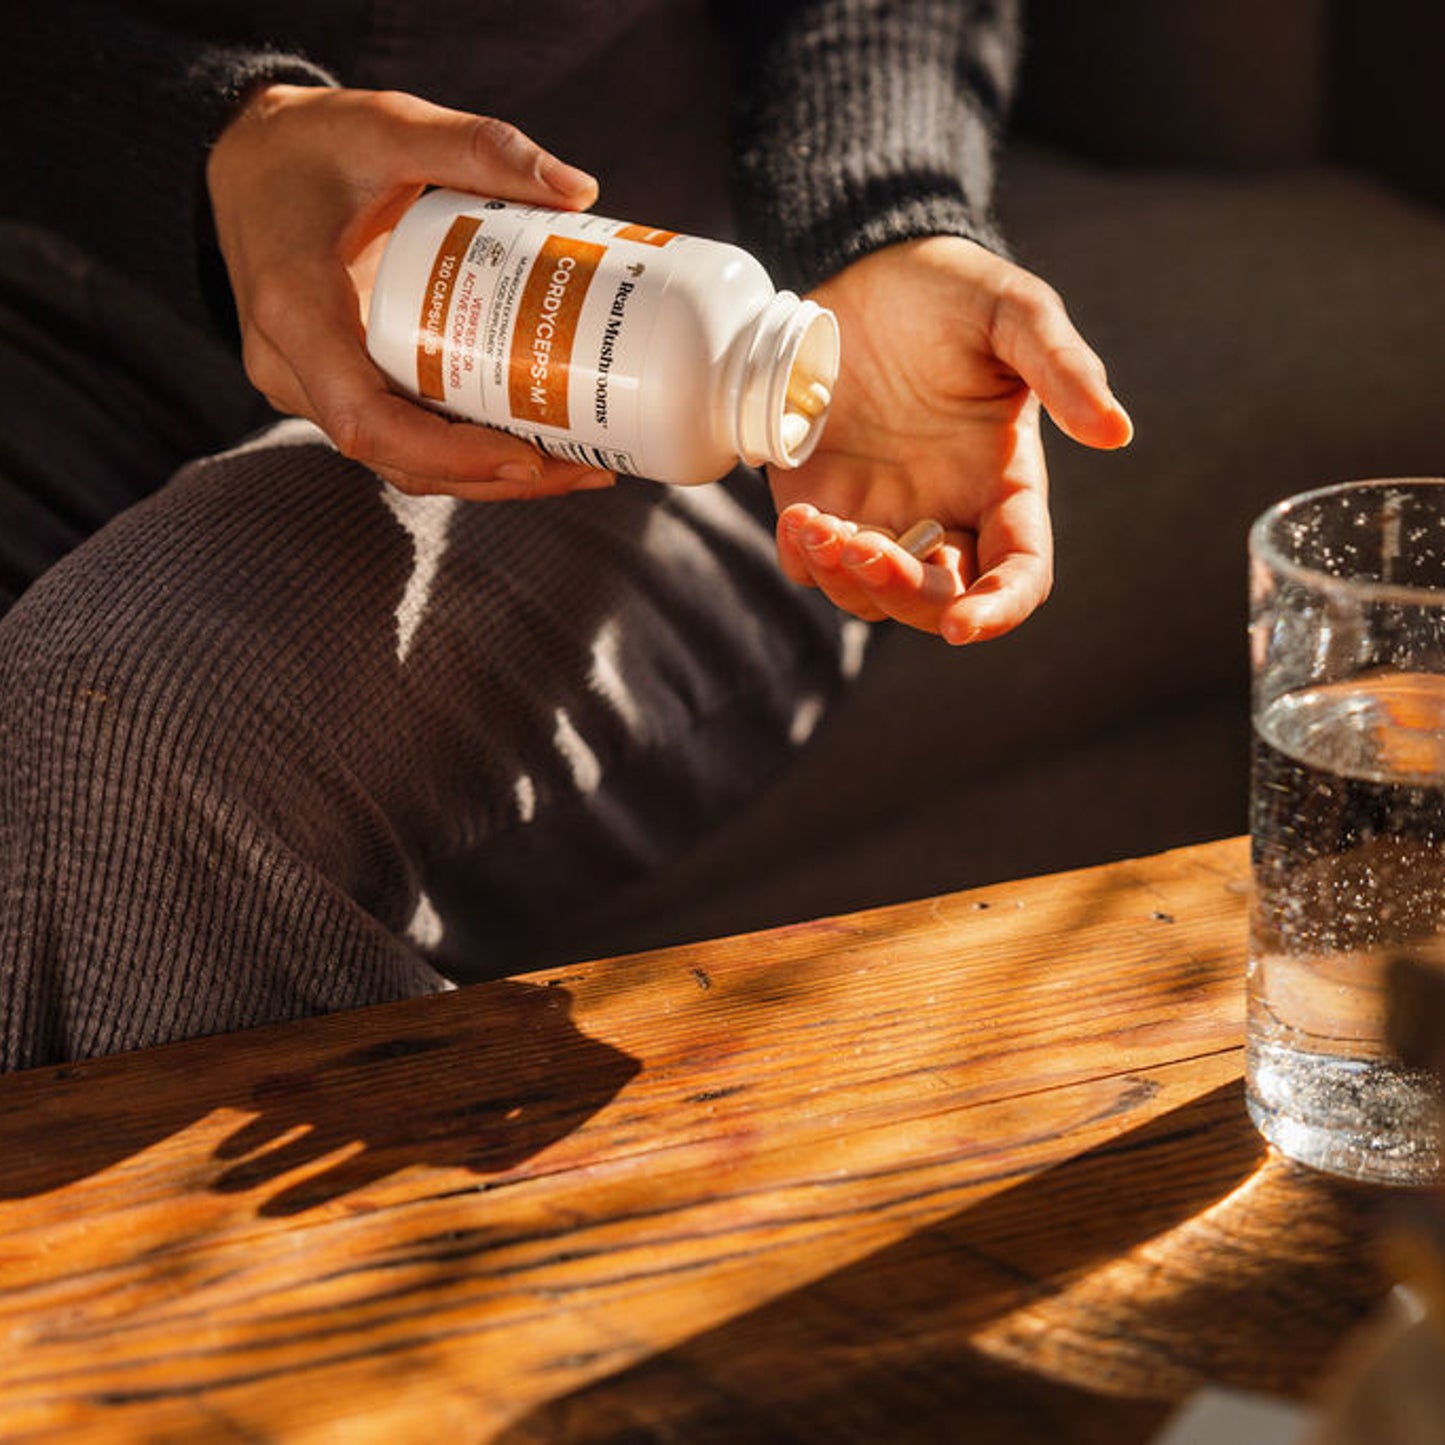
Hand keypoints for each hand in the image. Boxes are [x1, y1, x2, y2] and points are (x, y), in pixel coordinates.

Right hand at [207, 85, 615, 499]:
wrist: (245, 157)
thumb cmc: (311, 142)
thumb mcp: (389, 125)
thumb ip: (477, 145)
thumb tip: (579, 189)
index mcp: (294, 310)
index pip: (366, 420)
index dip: (448, 455)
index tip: (527, 458)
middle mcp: (290, 367)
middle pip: (397, 457)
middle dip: (493, 477)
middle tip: (585, 470)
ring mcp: (308, 387)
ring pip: (401, 460)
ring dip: (487, 477)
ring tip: (577, 467)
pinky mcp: (335, 389)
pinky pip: (400, 437)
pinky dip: (464, 452)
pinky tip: (533, 442)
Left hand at [772, 236, 1132, 643]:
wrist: (868, 269)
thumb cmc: (954, 291)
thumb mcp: (1015, 312)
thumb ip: (1063, 368)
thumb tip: (1115, 432)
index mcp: (1003, 485)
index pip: (1019, 573)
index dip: (999, 609)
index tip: (964, 625)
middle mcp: (946, 514)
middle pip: (936, 602)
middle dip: (903, 594)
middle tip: (865, 547)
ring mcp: (880, 514)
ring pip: (869, 597)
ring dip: (845, 579)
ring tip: (817, 522)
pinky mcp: (822, 502)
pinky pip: (811, 566)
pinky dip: (803, 560)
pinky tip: (798, 518)